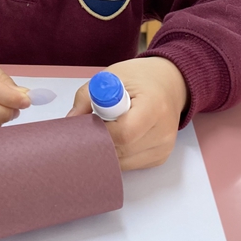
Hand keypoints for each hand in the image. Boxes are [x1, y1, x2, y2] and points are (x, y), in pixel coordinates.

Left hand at [67, 57, 188, 170]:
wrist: (169, 83)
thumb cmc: (140, 78)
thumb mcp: (112, 76)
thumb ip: (87, 97)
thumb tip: (70, 121)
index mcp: (154, 106)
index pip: (123, 133)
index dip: (100, 130)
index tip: (90, 121)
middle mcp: (164, 131)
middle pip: (122, 150)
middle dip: (100, 140)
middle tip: (94, 124)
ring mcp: (164, 147)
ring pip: (123, 162)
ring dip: (108, 148)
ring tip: (109, 126)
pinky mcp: (160, 157)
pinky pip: (131, 164)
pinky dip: (119, 153)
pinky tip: (120, 135)